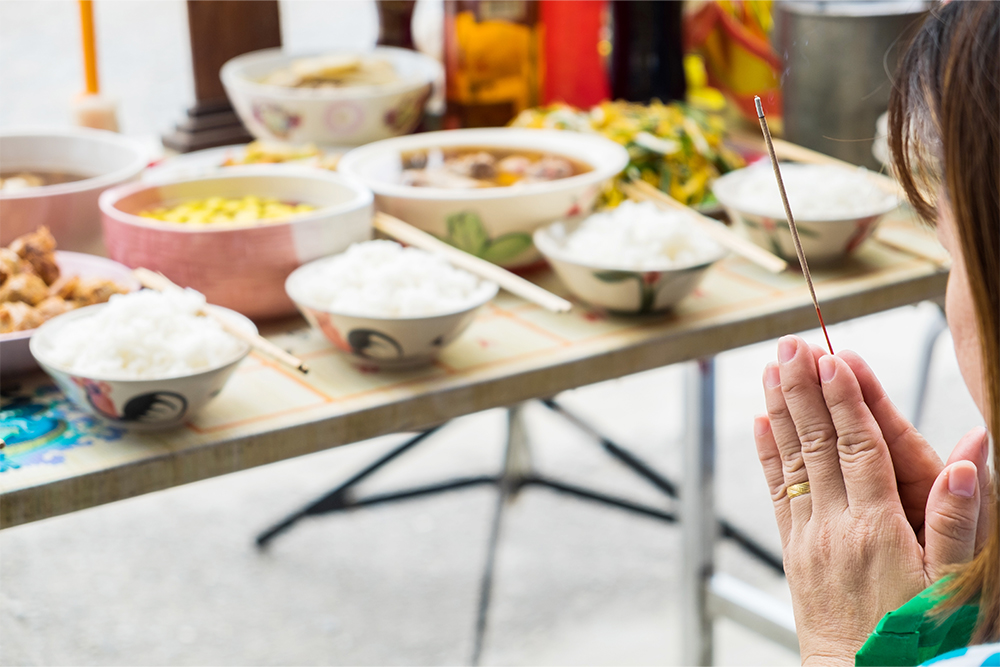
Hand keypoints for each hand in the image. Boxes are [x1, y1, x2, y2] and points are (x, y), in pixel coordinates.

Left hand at [753, 336, 981, 664]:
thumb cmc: (916, 641)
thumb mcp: (952, 588)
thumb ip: (957, 524)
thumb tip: (965, 465)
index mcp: (876, 526)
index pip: (857, 447)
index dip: (844, 399)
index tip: (831, 357)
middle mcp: (834, 523)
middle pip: (816, 442)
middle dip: (803, 388)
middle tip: (789, 344)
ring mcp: (808, 534)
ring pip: (791, 458)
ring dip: (781, 409)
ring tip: (770, 367)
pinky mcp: (794, 548)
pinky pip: (777, 489)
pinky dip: (767, 452)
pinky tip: (760, 422)